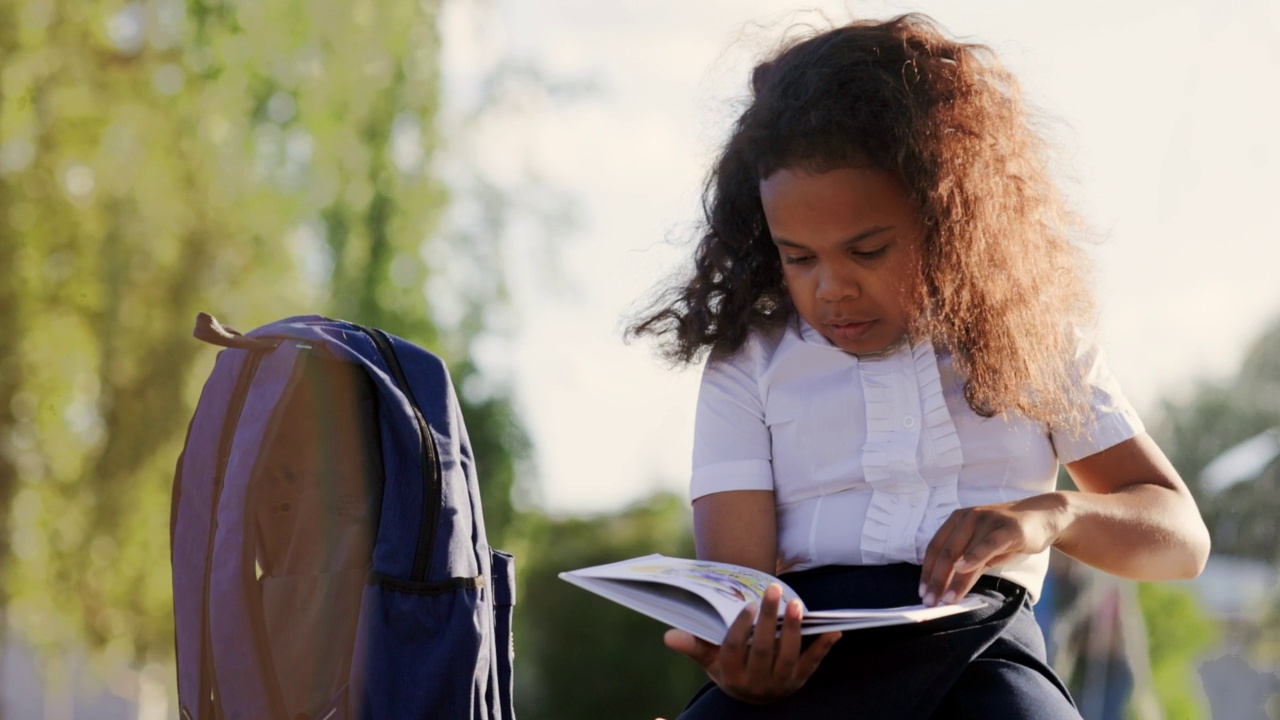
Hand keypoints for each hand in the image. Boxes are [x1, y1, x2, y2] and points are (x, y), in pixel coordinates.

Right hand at [662, 584, 840, 704]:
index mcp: (730, 675)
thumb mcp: (710, 661)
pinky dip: (823, 648)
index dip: (741, 627)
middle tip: (774, 590)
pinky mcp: (799, 682)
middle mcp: (755, 683)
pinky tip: (834, 630)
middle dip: (769, 619)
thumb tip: (668, 636)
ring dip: (793, 630)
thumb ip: (693, 646)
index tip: (747, 605)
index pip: (734, 649)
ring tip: (797, 604)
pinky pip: (812, 664)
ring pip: (788, 657)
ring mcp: (779, 684)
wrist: (753, 698)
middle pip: (763, 650)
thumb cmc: (729, 669)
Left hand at [919, 493, 1069, 605]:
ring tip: (947, 599)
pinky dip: (973, 557)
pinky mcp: (1007, 529)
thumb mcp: (982, 549)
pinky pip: (986, 544)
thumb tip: (946, 589)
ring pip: (963, 551)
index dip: (927, 572)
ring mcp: (986, 521)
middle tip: (930, 602)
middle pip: (945, 551)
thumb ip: (966, 563)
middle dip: (936, 580)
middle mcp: (968, 518)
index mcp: (957, 521)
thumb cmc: (1007, 536)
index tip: (922, 594)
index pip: (935, 548)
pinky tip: (962, 570)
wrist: (1042, 517)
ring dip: (953, 578)